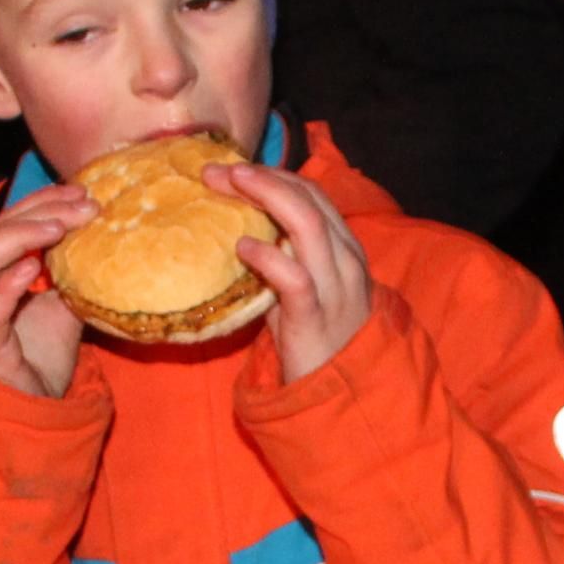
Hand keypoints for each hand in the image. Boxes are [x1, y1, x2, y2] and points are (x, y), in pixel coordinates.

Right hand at [0, 183, 96, 399]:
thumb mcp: (62, 307)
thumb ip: (67, 274)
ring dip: (20, 238)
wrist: (33, 412)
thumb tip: (97, 236)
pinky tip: (34, 266)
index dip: (39, 204)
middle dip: (38, 214)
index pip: (4, 226)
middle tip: (81, 205)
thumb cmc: (40, 358)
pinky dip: (8, 286)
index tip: (79, 193)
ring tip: (60, 227)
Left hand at [214, 159, 377, 382]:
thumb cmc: (315, 338)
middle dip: (262, 178)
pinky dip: (268, 256)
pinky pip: (295, 278)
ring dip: (266, 197)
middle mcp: (345, 260)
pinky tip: (242, 247)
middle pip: (308, 200)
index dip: (273, 176)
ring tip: (230, 186)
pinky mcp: (316, 316)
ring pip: (308, 225)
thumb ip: (282, 257)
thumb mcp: (301, 288)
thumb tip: (238, 229)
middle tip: (218, 170)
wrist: (342, 393)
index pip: (313, 195)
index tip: (232, 170)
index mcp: (344, 249)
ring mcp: (335, 287)